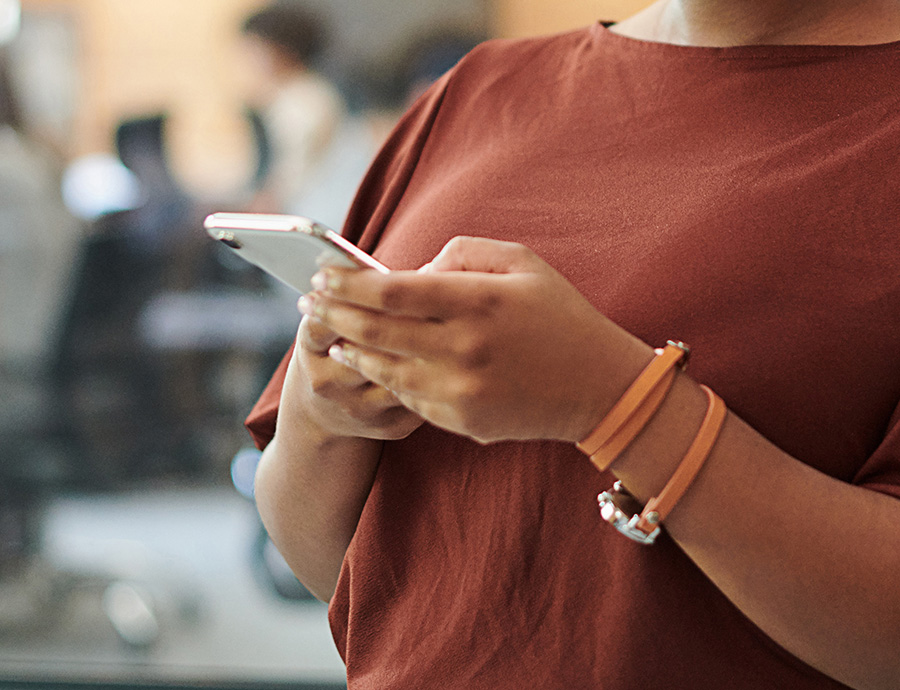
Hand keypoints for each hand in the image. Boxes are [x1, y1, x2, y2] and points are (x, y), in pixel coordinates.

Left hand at [306, 237, 651, 443]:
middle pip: (375, 330)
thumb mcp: (523, 262)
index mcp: (478, 301)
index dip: (348, 282)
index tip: (323, 273)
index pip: (391, 290)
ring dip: (348, 348)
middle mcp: (463, 348)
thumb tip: (415, 270)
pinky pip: (407, 396)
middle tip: (308, 301)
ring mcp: (460, 389)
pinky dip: (382, 376)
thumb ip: (463, 253)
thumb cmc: (560, 316)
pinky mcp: (461, 420)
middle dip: (332, 313)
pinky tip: (368, 362)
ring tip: (328, 333)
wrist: (598, 387)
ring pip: (382, 368)